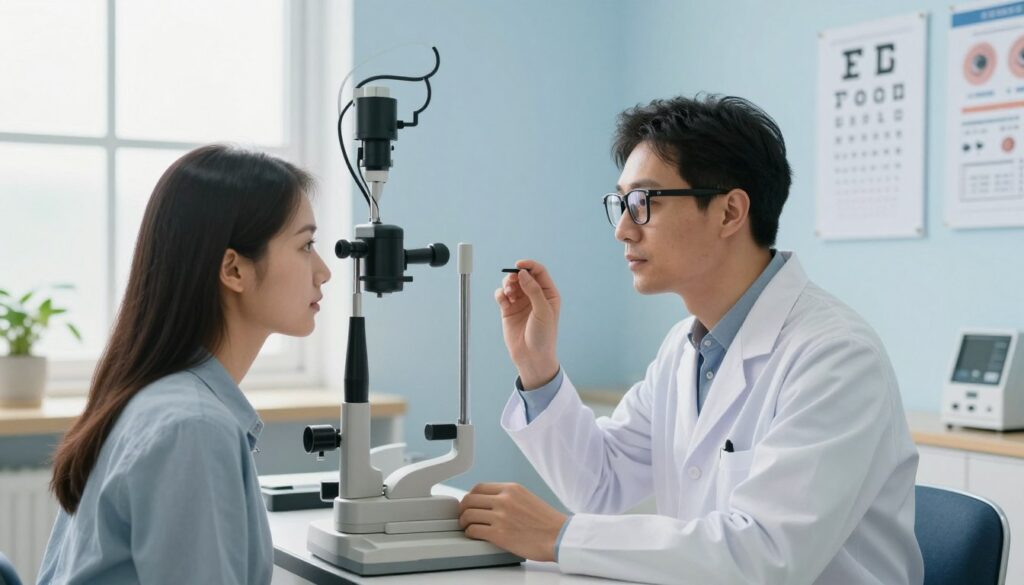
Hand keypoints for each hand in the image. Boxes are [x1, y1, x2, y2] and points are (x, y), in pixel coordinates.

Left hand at [458, 482, 567, 561]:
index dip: (470, 496)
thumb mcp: (526, 498)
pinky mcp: (499, 534)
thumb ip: (508, 497)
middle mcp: (504, 500)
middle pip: (470, 499)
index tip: (469, 504)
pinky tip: (473, 535)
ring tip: (466, 527)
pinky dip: (469, 533)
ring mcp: (500, 517)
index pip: (479, 487)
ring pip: (468, 515)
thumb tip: (489, 502)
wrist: (559, 536)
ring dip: (464, 522)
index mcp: (511, 489)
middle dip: (463, 509)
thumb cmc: (546, 522)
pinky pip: (474, 530)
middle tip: (463, 516)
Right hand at [495, 260, 560, 388]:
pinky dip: (500, 294)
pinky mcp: (508, 310)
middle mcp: (534, 296)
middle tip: (511, 281)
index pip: (539, 272)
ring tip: (508, 294)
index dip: (529, 266)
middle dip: (515, 275)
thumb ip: (534, 291)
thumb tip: (523, 274)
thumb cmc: (543, 335)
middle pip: (523, 276)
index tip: (518, 265)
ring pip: (511, 284)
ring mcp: (521, 302)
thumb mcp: (543, 311)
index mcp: (548, 294)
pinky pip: (502, 296)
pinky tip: (502, 300)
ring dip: (507, 284)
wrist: (532, 357)